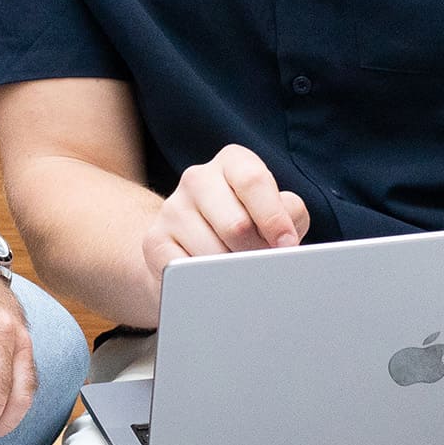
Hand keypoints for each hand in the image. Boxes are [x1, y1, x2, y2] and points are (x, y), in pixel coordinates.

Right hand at [141, 144, 307, 285]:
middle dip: (256, 254)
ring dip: (233, 273)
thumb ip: (289, 215)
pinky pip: (187, 271)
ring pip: (214, 253)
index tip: (287, 245)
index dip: (274, 218)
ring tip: (237, 272)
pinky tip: (211, 280)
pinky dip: (206, 283)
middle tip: (262, 265)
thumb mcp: (274, 213)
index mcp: (232, 162)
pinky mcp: (154, 241)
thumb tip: (286, 240)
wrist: (191, 246)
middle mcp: (197, 178)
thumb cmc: (246, 227)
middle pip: (236, 224)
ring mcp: (172, 209)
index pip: (253, 180)